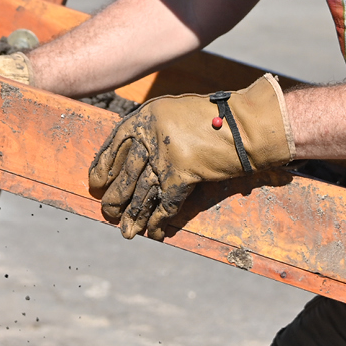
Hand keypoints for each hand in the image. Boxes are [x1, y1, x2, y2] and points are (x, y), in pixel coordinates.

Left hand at [88, 75, 292, 238]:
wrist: (250, 123)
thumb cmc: (218, 117)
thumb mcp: (176, 112)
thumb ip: (156, 130)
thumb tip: (139, 155)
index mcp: (145, 117)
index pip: (114, 145)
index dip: (103, 166)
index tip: (95, 182)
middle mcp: (150, 135)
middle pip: (125, 172)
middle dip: (115, 196)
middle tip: (107, 212)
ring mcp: (164, 155)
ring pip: (141, 191)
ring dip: (133, 214)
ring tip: (125, 231)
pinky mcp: (182, 173)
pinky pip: (165, 202)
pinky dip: (159, 220)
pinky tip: (153, 233)